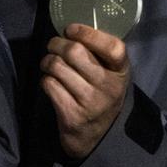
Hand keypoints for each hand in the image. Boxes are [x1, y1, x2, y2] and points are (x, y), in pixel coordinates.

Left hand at [40, 23, 129, 159]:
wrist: (97, 137)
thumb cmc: (101, 95)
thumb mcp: (111, 75)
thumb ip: (100, 54)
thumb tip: (72, 29)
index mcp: (121, 72)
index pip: (113, 47)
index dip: (89, 34)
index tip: (71, 29)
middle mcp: (108, 87)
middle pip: (75, 52)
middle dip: (57, 44)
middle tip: (53, 45)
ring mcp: (90, 102)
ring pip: (57, 67)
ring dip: (47, 61)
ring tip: (49, 63)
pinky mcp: (72, 115)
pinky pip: (49, 85)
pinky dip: (45, 80)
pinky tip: (51, 83)